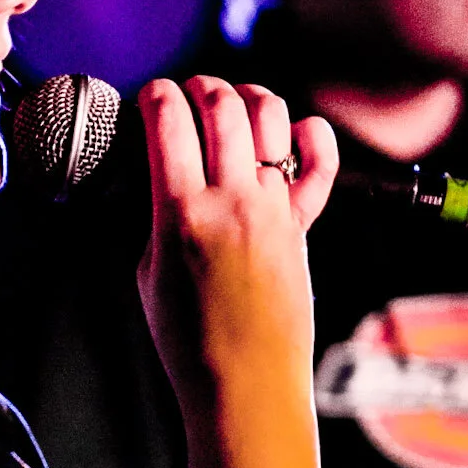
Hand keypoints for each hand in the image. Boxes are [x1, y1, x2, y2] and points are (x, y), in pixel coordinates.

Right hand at [135, 77, 337, 467]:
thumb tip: (161, 176)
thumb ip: (157, 215)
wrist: (246, 382)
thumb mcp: (147, 272)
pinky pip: (320, 162)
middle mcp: (234, 201)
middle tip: (186, 95)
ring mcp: (275, 209)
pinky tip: (294, 131)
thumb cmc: (189, 340)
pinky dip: (310, 134)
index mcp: (182, 214)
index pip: (167, 119)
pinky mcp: (302, 225)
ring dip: (247, 96)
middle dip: (199, 85)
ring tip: (232, 103)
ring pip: (269, 117)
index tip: (148, 99)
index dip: (153, 95)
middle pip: (222, 104)